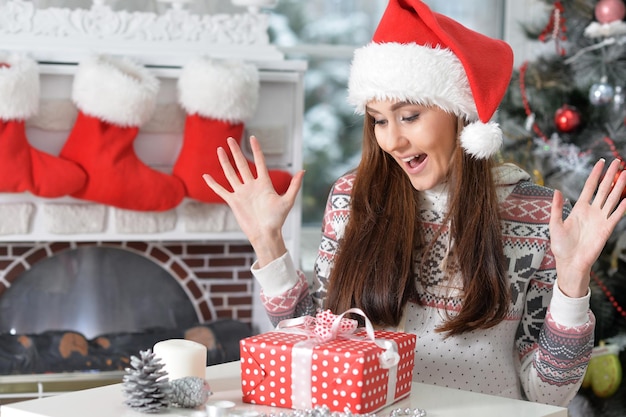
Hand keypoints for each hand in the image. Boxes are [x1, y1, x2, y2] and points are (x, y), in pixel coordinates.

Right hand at [202, 136, 303, 266]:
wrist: (265, 233)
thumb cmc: (277, 219)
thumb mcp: (287, 201)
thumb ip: (294, 185)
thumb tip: (303, 170)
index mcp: (264, 183)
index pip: (259, 162)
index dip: (256, 150)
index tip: (253, 138)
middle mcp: (252, 186)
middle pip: (242, 164)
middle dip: (236, 151)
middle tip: (230, 139)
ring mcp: (242, 193)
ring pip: (231, 174)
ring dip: (225, 162)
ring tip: (220, 150)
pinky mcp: (234, 202)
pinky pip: (221, 191)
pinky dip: (213, 184)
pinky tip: (206, 176)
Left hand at [549, 158, 625, 297]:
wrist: (569, 262)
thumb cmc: (561, 245)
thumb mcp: (555, 224)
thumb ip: (556, 208)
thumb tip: (557, 191)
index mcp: (579, 208)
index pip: (589, 187)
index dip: (595, 174)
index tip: (601, 162)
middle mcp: (592, 211)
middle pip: (604, 189)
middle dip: (611, 175)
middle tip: (619, 162)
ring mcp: (600, 219)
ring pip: (612, 198)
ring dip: (620, 186)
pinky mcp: (607, 229)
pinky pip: (616, 215)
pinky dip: (622, 206)